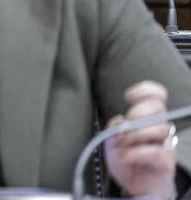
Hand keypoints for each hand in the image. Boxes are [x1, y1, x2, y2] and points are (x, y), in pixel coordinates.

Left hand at [105, 81, 177, 198]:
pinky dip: (137, 153)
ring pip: (158, 129)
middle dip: (137, 113)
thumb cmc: (127, 161)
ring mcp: (165, 145)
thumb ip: (113, 129)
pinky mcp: (166, 162)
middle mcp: (159, 129)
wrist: (136, 187)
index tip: (128, 96)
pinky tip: (127, 157)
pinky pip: (156, 152)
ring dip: (135, 136)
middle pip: (158, 108)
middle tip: (125, 128)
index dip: (145, 90)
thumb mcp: (112, 142)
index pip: (156, 97)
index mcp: (148, 120)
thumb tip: (119, 120)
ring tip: (124, 147)